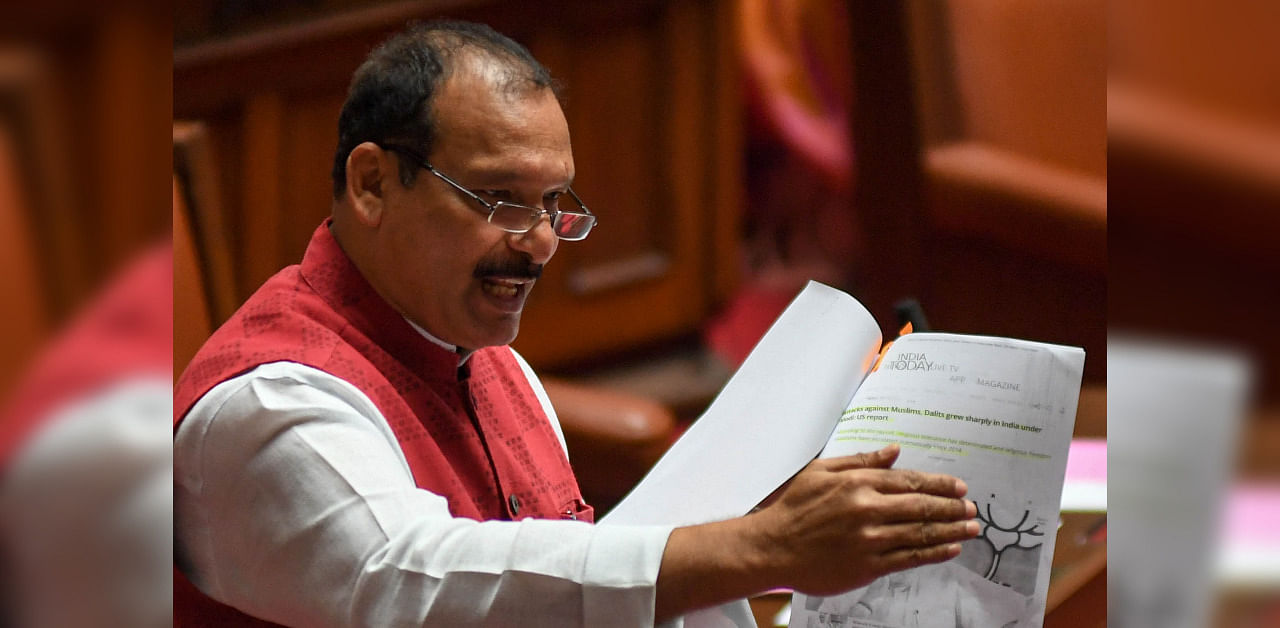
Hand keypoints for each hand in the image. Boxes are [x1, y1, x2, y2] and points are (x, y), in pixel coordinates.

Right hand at [654, 444, 978, 620]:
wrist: (772, 547)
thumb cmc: (793, 508)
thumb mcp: (821, 472)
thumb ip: (860, 461)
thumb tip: (893, 451)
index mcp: (857, 484)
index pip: (910, 481)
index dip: (940, 484)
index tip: (959, 487)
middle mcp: (867, 510)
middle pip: (922, 507)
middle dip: (952, 508)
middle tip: (972, 509)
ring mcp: (869, 540)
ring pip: (920, 534)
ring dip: (951, 531)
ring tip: (971, 528)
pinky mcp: (867, 566)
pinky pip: (909, 559)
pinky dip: (933, 554)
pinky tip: (949, 549)